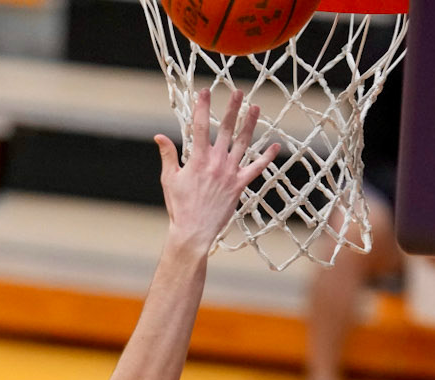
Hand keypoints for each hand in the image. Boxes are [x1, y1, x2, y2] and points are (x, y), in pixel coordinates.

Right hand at [154, 88, 277, 257]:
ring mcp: (230, 173)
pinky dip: (266, 158)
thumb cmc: (180, 207)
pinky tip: (275, 146)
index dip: (202, 107)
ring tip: (255, 108)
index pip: (199, 126)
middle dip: (232, 108)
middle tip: (238, 92)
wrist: (193, 233)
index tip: (204, 91)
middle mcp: (216, 162)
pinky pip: (256, 169)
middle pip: (225, 129)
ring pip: (242, 143)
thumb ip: (167, 155)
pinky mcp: (239, 185)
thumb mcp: (169, 180)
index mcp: (198, 159)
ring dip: (250, 124)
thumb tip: (159, 137)